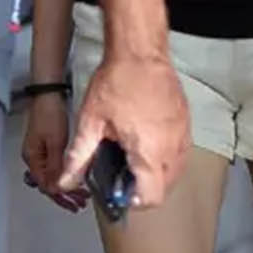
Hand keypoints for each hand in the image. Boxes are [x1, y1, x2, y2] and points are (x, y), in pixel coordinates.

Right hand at [21, 94, 87, 211]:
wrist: (49, 94)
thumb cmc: (49, 113)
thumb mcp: (55, 142)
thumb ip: (55, 166)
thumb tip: (57, 188)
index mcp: (32, 158)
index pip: (45, 185)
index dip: (60, 196)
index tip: (74, 203)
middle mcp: (33, 157)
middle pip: (47, 183)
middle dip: (63, 195)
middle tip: (78, 204)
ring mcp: (39, 152)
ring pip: (51, 176)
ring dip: (65, 186)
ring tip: (80, 196)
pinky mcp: (46, 146)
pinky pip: (54, 167)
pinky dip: (64, 175)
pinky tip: (74, 178)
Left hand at [57, 52, 190, 209]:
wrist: (140, 51)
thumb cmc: (116, 82)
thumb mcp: (91, 121)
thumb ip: (79, 157)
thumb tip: (65, 181)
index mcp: (148, 152)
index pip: (152, 197)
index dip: (135, 201)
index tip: (121, 190)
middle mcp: (172, 148)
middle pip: (166, 187)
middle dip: (146, 187)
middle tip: (124, 171)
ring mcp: (183, 134)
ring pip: (176, 170)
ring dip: (158, 172)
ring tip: (135, 155)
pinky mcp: (186, 122)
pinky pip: (181, 151)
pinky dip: (167, 155)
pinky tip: (147, 140)